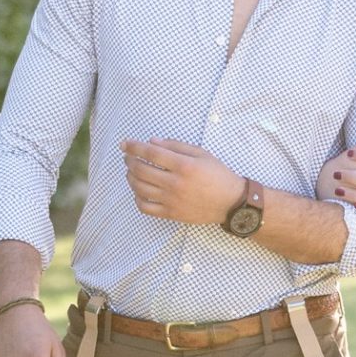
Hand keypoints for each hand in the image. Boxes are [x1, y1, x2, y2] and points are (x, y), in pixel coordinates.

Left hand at [122, 139, 243, 225]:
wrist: (231, 202)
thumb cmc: (218, 175)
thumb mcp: (202, 154)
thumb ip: (176, 146)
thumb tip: (152, 142)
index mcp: (184, 165)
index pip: (151, 153)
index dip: (134, 147)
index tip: (124, 143)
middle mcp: (175, 183)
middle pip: (141, 170)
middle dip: (129, 161)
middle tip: (127, 157)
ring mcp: (172, 200)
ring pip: (140, 189)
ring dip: (130, 178)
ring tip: (131, 172)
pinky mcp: (171, 213)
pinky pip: (146, 208)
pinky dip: (137, 198)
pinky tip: (139, 191)